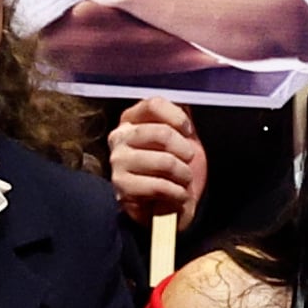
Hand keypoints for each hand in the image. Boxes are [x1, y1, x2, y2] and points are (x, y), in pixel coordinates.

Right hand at [106, 97, 208, 228]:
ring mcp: (118, 162)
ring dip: (183, 174)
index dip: (177, 117)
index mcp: (131, 120)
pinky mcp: (122, 186)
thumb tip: (185, 102)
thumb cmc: (173, 170)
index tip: (189, 131)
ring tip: (184, 180)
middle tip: (189, 160)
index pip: (153, 105)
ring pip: (163, 161)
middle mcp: (120, 137)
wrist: (168, 205)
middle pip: (160, 132)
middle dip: (184, 149)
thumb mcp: (180, 138)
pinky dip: (177, 193)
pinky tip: (179, 195)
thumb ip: (179, 117)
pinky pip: (159, 185)